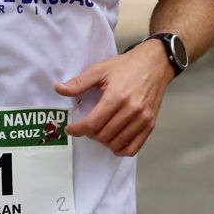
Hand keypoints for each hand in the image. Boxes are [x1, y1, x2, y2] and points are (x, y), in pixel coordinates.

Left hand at [55, 44, 174, 156]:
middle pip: (104, 135)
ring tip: (98, 131)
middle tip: (85, 127)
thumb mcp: (100, 69)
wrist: (154, 64)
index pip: (93, 123)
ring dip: (103, 141)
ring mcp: (143, 119)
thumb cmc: (126, 66)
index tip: (70, 129)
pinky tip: (113, 141)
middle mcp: (132, 110)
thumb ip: (79, 82)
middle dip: (89, 134)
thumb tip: (58, 89)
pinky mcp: (150, 124)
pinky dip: (120, 149)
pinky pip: (133, 147)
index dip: (78, 129)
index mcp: (117, 96)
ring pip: (117, 143)